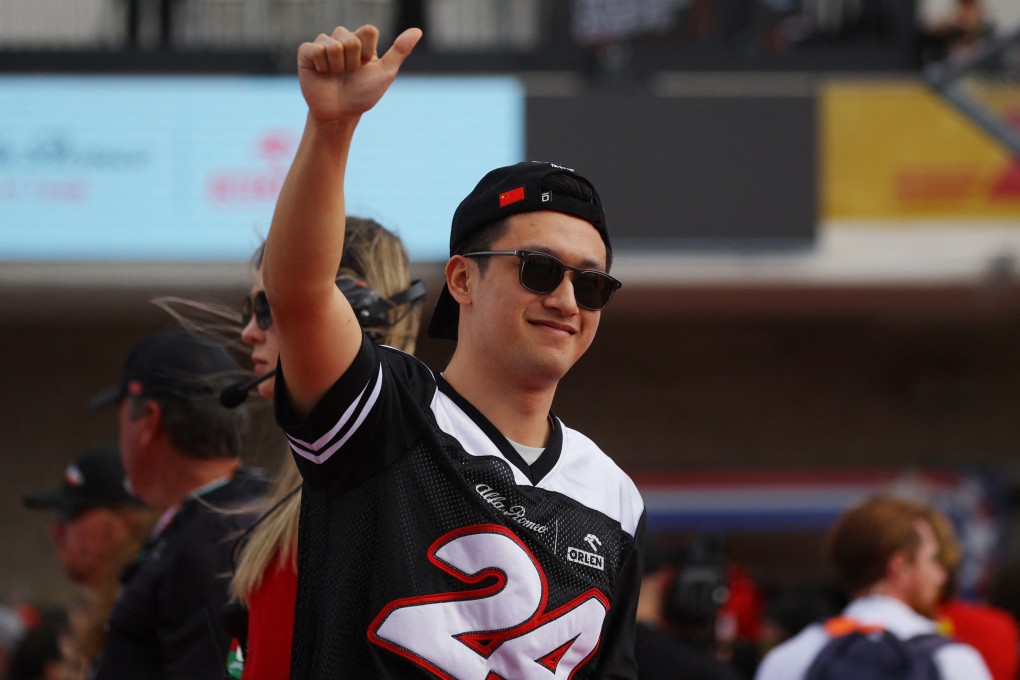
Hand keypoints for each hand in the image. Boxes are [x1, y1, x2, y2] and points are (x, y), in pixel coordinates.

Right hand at [296, 25, 421, 122]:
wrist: (340, 114)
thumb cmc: (363, 95)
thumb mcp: (385, 74)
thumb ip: (400, 50)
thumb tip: (418, 30)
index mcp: (361, 42)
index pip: (368, 30)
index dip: (369, 51)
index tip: (366, 66)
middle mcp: (342, 39)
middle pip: (351, 38)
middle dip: (353, 62)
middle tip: (349, 74)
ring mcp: (323, 44)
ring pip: (333, 44)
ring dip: (337, 66)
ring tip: (335, 75)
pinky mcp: (306, 52)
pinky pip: (315, 49)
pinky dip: (322, 65)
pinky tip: (321, 73)